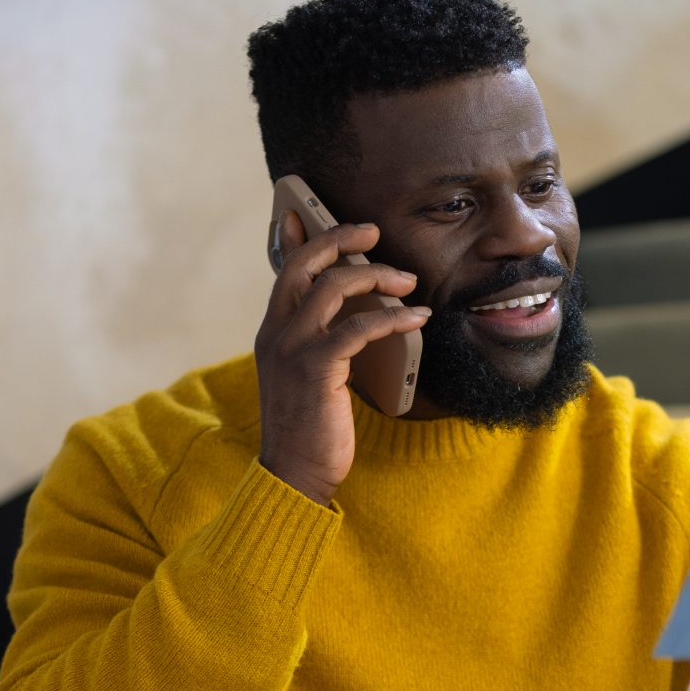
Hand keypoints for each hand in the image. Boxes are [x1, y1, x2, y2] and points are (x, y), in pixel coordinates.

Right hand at [254, 209, 432, 506]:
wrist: (294, 472)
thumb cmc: (309, 426)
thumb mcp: (306, 375)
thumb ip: (318, 341)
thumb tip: (351, 317)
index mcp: (272, 330)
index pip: (284, 269)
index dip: (303, 237)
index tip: (326, 218)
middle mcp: (276, 332)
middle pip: (305, 264)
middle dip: (340, 239)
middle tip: (373, 233)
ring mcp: (293, 348)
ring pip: (334, 287)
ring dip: (377, 277)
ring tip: (408, 282)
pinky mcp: (317, 368)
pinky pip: (360, 327)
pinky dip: (393, 317)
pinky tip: (417, 318)